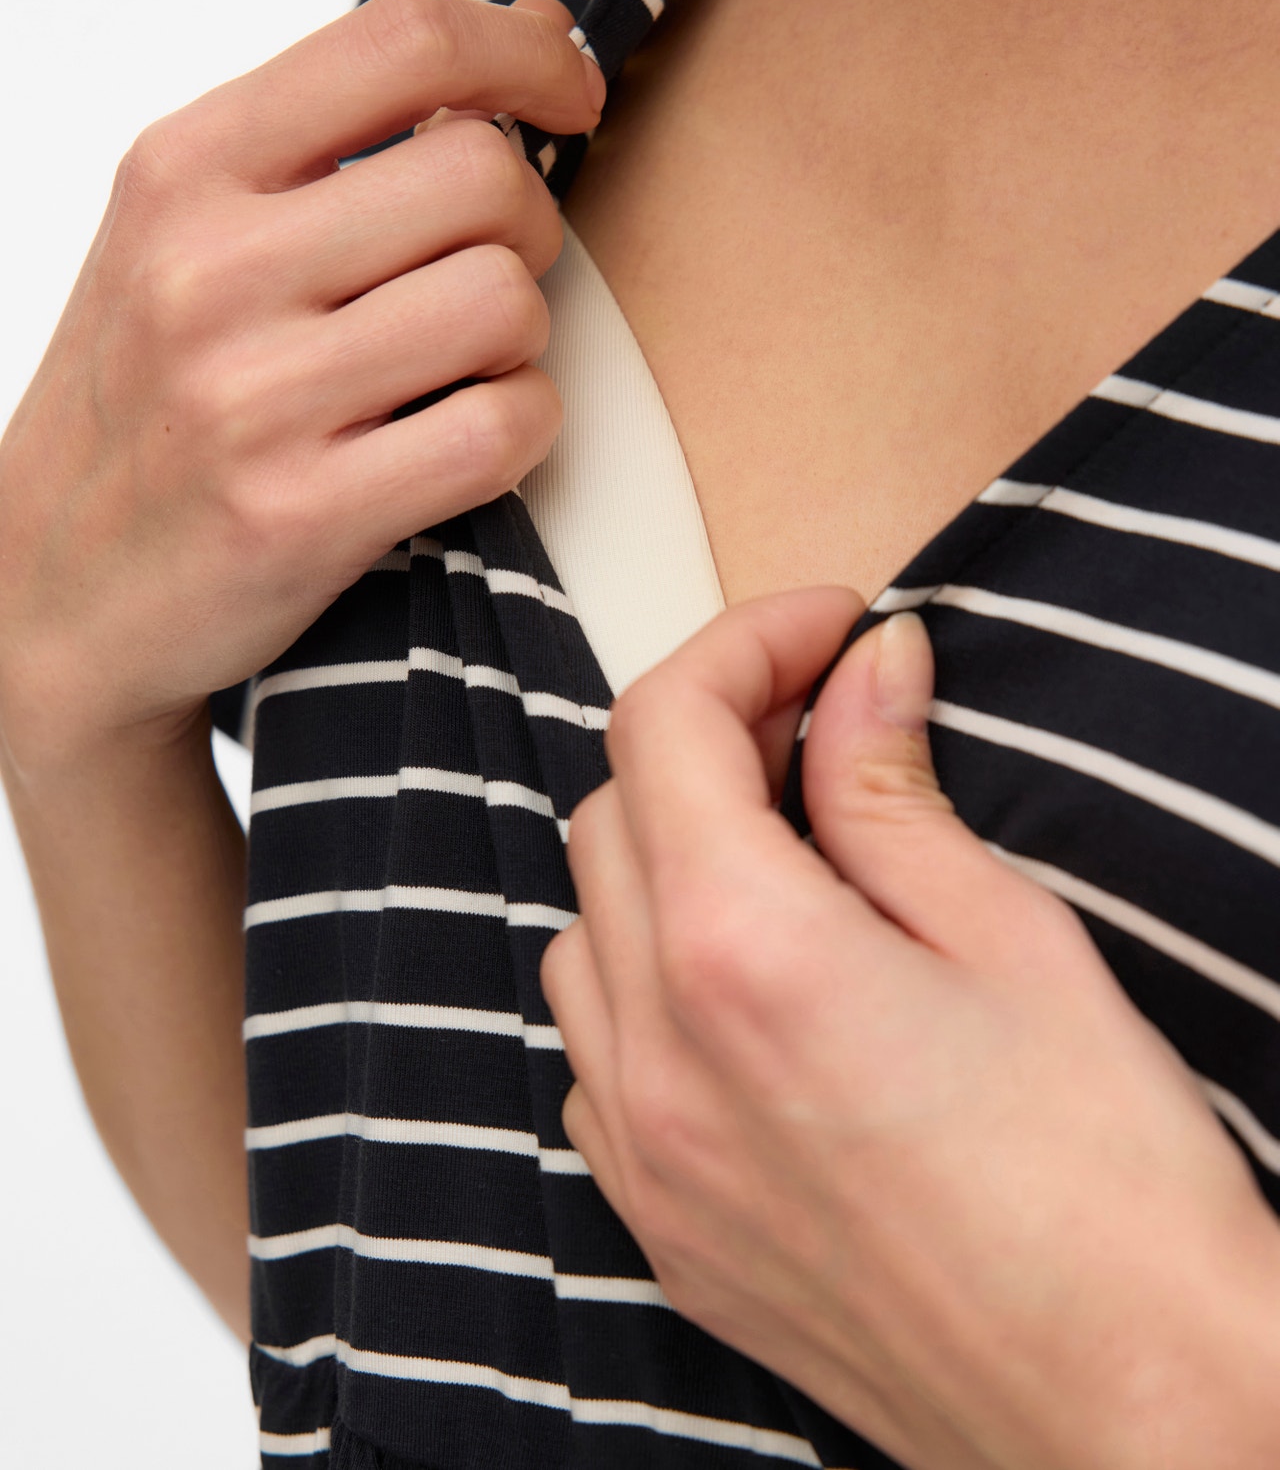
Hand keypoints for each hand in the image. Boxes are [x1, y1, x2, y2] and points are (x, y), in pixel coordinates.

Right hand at [0, 0, 602, 766]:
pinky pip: (502, 428)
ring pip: (507, 303)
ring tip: (461, 370)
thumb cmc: (146, 405)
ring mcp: (251, 395)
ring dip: (521, 341)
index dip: (524, 56)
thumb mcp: (192, 236)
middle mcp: (208, 268)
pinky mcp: (301, 512)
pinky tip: (467, 439)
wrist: (51, 593)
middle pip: (484, 177)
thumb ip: (344, 137)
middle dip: (529, 228)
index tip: (568, 93)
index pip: (401, 43)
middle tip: (490, 277)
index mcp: (183, 170)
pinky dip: (521, 431)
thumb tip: (537, 30)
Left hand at [541, 591, 1279, 1469]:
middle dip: (708, 742)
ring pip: (586, 932)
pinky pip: (598, 1055)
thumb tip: (864, 672)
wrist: (1136, 1412)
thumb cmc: (1108, 1185)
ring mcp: (644, 1154)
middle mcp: (657, 1053)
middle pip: (612, 815)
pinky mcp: (662, 1226)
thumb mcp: (1014, 938)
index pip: (664, 725)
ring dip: (667, 861)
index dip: (746, 643)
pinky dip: (649, 983)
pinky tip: (755, 994)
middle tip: (824, 733)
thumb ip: (894, 791)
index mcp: (742, 954)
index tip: (829, 631)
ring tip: (792, 860)